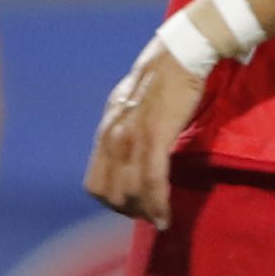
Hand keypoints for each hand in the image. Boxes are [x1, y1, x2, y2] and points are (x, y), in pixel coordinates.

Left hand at [85, 37, 205, 224]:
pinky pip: (152, 180)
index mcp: (106, 131)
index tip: (131, 206)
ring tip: (159, 219)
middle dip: (129, 211)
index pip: (94, 184)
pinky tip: (165, 216)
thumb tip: (127, 152)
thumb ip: (125, 130)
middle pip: (110, 193)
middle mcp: (113, 136)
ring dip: (145, 212)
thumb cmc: (160, 79)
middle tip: (148, 216)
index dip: (111, 202)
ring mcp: (132, 137)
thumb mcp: (130, 105)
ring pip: (131, 191)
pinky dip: (157, 203)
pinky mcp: (156, 136)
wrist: (179, 56)